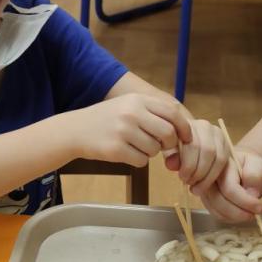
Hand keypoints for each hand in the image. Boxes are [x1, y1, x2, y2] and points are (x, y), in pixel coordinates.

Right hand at [73, 93, 191, 166]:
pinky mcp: (115, 149)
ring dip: (150, 152)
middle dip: (169, 144)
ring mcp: (123, 131)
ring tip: (135, 146)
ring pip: (155, 149)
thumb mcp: (128, 105)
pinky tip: (126, 153)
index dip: (184, 127)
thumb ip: (153, 112)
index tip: (187, 138)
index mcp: (138, 100)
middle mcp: (131, 113)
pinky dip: (138, 161)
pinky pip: (141, 161)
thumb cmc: (107, 119)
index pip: (172, 112)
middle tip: (163, 147)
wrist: (75, 130)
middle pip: (168, 133)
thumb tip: (182, 128)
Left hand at [163, 119, 229, 193]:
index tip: (182, 178)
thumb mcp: (170, 153)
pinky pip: (225, 162)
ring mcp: (218, 134)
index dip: (189, 165)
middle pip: (208, 151)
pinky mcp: (226, 144)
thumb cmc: (176, 149)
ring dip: (208, 176)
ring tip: (197, 186)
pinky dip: (214, 175)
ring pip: (219, 157)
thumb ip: (171, 158)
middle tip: (190, 183)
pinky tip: (205, 183)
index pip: (193, 145)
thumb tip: (172, 165)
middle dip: (199, 172)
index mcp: (189, 125)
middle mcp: (206, 126)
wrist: (186, 145)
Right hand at [195, 147, 261, 222]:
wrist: (246, 171)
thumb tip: (250, 194)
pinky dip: (231, 219)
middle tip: (255, 214)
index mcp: (221, 164)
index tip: (259, 207)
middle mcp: (208, 176)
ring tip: (250, 214)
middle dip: (239, 212)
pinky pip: (216, 215)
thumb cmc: (251, 168)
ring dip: (235, 217)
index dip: (245, 201)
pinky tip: (241, 215)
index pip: (229, 188)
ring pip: (216, 210)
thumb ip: (255, 177)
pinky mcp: (207, 201)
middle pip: (218, 200)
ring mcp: (205, 189)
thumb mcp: (258, 166)